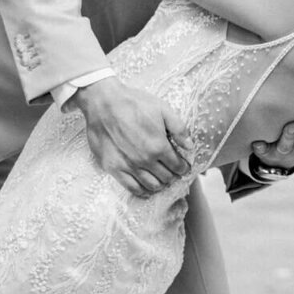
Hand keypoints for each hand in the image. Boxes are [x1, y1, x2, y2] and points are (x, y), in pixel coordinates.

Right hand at [73, 77, 194, 196]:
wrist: (104, 102)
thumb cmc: (134, 103)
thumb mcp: (163, 109)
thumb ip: (179, 129)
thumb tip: (190, 146)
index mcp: (159, 146)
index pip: (178, 166)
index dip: (184, 167)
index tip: (184, 166)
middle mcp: (144, 160)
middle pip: (166, 178)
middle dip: (173, 175)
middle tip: (172, 171)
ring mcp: (128, 166)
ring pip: (151, 186)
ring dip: (160, 184)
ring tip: (161, 178)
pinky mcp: (113, 168)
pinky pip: (131, 188)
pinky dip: (142, 191)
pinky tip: (146, 187)